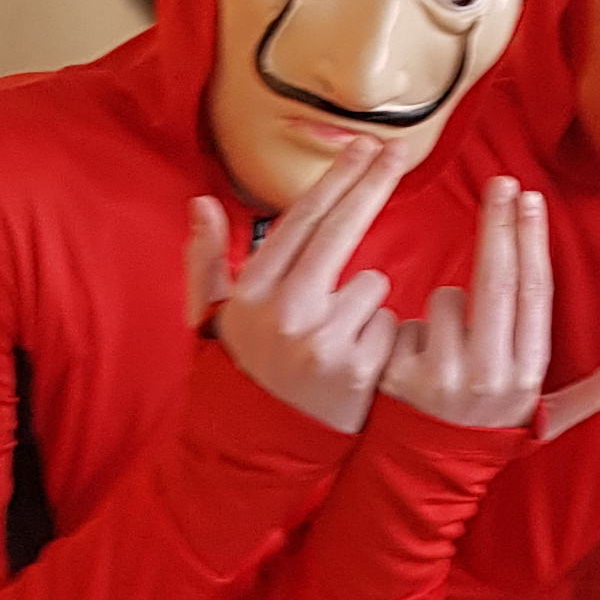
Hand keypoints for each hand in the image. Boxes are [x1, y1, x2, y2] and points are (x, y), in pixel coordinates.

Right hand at [187, 138, 402, 431]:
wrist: (253, 452)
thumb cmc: (240, 375)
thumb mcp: (211, 320)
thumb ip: (206, 261)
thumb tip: (200, 202)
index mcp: (252, 292)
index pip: (303, 219)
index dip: (337, 178)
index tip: (365, 146)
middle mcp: (285, 310)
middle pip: (340, 229)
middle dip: (372, 183)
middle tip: (398, 151)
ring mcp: (323, 339)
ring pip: (373, 285)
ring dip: (365, 302)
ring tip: (335, 339)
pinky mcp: (358, 369)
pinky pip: (390, 325)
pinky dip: (380, 337)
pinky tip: (353, 363)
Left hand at [373, 179, 599, 437]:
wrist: (425, 478)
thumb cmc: (489, 438)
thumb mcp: (547, 421)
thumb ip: (593, 392)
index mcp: (527, 373)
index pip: (534, 292)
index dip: (532, 241)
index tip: (529, 199)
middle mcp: (490, 373)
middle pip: (496, 279)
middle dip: (499, 223)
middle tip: (500, 181)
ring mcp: (443, 374)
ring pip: (445, 299)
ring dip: (445, 305)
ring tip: (447, 343)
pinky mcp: (399, 375)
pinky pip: (406, 321)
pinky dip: (409, 327)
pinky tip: (416, 356)